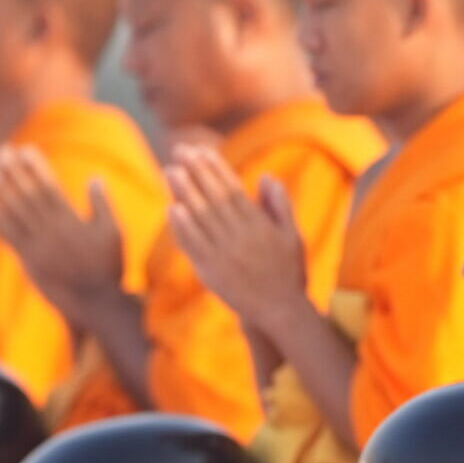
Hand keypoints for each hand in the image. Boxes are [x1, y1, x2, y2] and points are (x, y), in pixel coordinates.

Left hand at [0, 145, 121, 319]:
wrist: (96, 302)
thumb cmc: (109, 265)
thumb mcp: (114, 232)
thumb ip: (102, 204)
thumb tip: (94, 178)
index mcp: (72, 220)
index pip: (50, 187)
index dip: (36, 168)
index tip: (25, 150)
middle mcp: (53, 230)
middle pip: (29, 195)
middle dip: (15, 173)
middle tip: (2, 153)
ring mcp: (39, 246)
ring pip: (16, 214)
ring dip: (2, 192)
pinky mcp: (29, 262)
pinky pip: (9, 239)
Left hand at [166, 144, 311, 330]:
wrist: (280, 311)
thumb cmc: (288, 272)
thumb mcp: (292, 236)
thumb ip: (280, 205)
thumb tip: (266, 176)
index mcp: (260, 226)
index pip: (233, 190)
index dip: (216, 169)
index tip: (202, 151)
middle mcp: (241, 238)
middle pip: (214, 199)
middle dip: (196, 173)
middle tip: (181, 151)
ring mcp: (225, 256)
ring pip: (201, 219)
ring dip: (184, 193)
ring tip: (170, 171)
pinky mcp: (211, 273)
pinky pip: (193, 246)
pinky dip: (182, 227)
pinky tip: (171, 209)